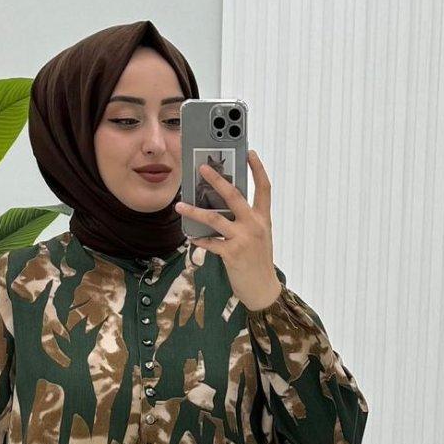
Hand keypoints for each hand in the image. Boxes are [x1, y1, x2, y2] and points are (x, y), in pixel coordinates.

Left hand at [175, 149, 282, 311]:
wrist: (263, 290)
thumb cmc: (259, 262)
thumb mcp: (259, 237)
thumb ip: (247, 221)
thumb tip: (225, 208)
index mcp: (263, 219)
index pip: (264, 188)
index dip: (258, 169)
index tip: (250, 153)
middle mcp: (254, 225)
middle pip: (234, 195)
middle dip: (217, 180)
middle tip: (203, 168)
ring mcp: (243, 239)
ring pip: (215, 218)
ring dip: (194, 211)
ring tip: (180, 205)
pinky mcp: (232, 254)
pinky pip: (210, 243)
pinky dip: (198, 240)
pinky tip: (190, 237)